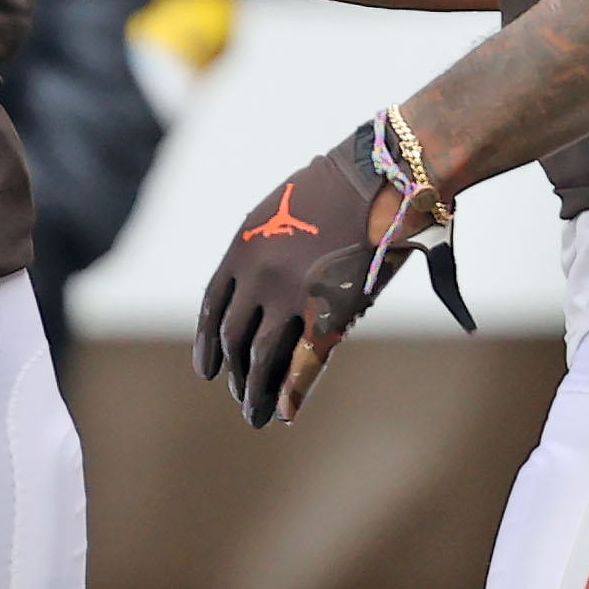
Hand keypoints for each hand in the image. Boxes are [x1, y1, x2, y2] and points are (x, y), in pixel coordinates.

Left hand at [194, 125, 462, 426]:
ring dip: (254, 391)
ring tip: (254, 413)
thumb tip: (259, 279)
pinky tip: (286, 411)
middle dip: (232, 370)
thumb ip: (266, 249)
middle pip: (232, 336)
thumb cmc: (342, 188)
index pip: (212, 305)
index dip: (206, 341)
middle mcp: (256, 273)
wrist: (381, 175)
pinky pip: (302, 362)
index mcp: (243, 245)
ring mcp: (290, 294)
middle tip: (235, 392)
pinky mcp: (328, 310)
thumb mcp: (285, 209)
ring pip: (260, 357)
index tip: (206, 368)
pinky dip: (292, 391)